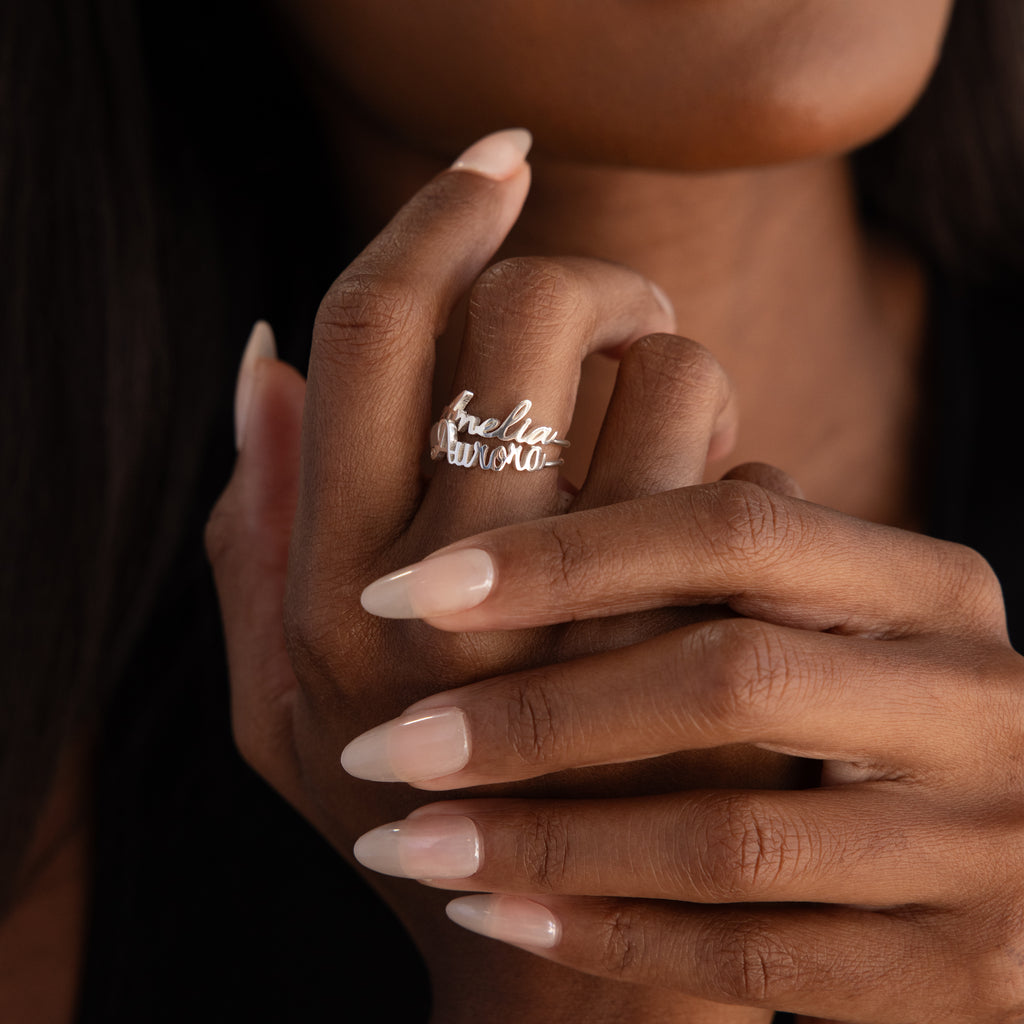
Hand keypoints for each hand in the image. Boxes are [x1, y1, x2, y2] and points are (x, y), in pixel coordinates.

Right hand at [206, 129, 795, 1021]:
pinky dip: (736, 482)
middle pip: (531, 305)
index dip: (436, 209)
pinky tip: (708, 555)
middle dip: (580, 278)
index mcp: (330, 586)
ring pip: (671, 369)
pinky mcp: (715, 658)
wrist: (565, 973)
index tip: (495, 157)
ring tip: (652, 451)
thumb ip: (255, 522)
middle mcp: (448, 596)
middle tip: (597, 321)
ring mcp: (597, 625)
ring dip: (671, 376)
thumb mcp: (278, 697)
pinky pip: (755, 475)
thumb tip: (263, 354)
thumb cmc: (420, 818)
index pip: (378, 322)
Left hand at [344, 482, 1023, 1022]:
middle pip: (729, 679)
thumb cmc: (872, 712)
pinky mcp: (966, 969)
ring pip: (729, 838)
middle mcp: (973, 699)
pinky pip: (757, 960)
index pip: (734, 528)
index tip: (409, 589)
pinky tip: (492, 911)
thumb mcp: (837, 617)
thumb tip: (523, 497)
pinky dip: (608, 935)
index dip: (562, 553)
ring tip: (405, 840)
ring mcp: (983, 843)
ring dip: (545, 841)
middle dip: (534, 715)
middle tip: (384, 744)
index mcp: (929, 586)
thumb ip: (724, 558)